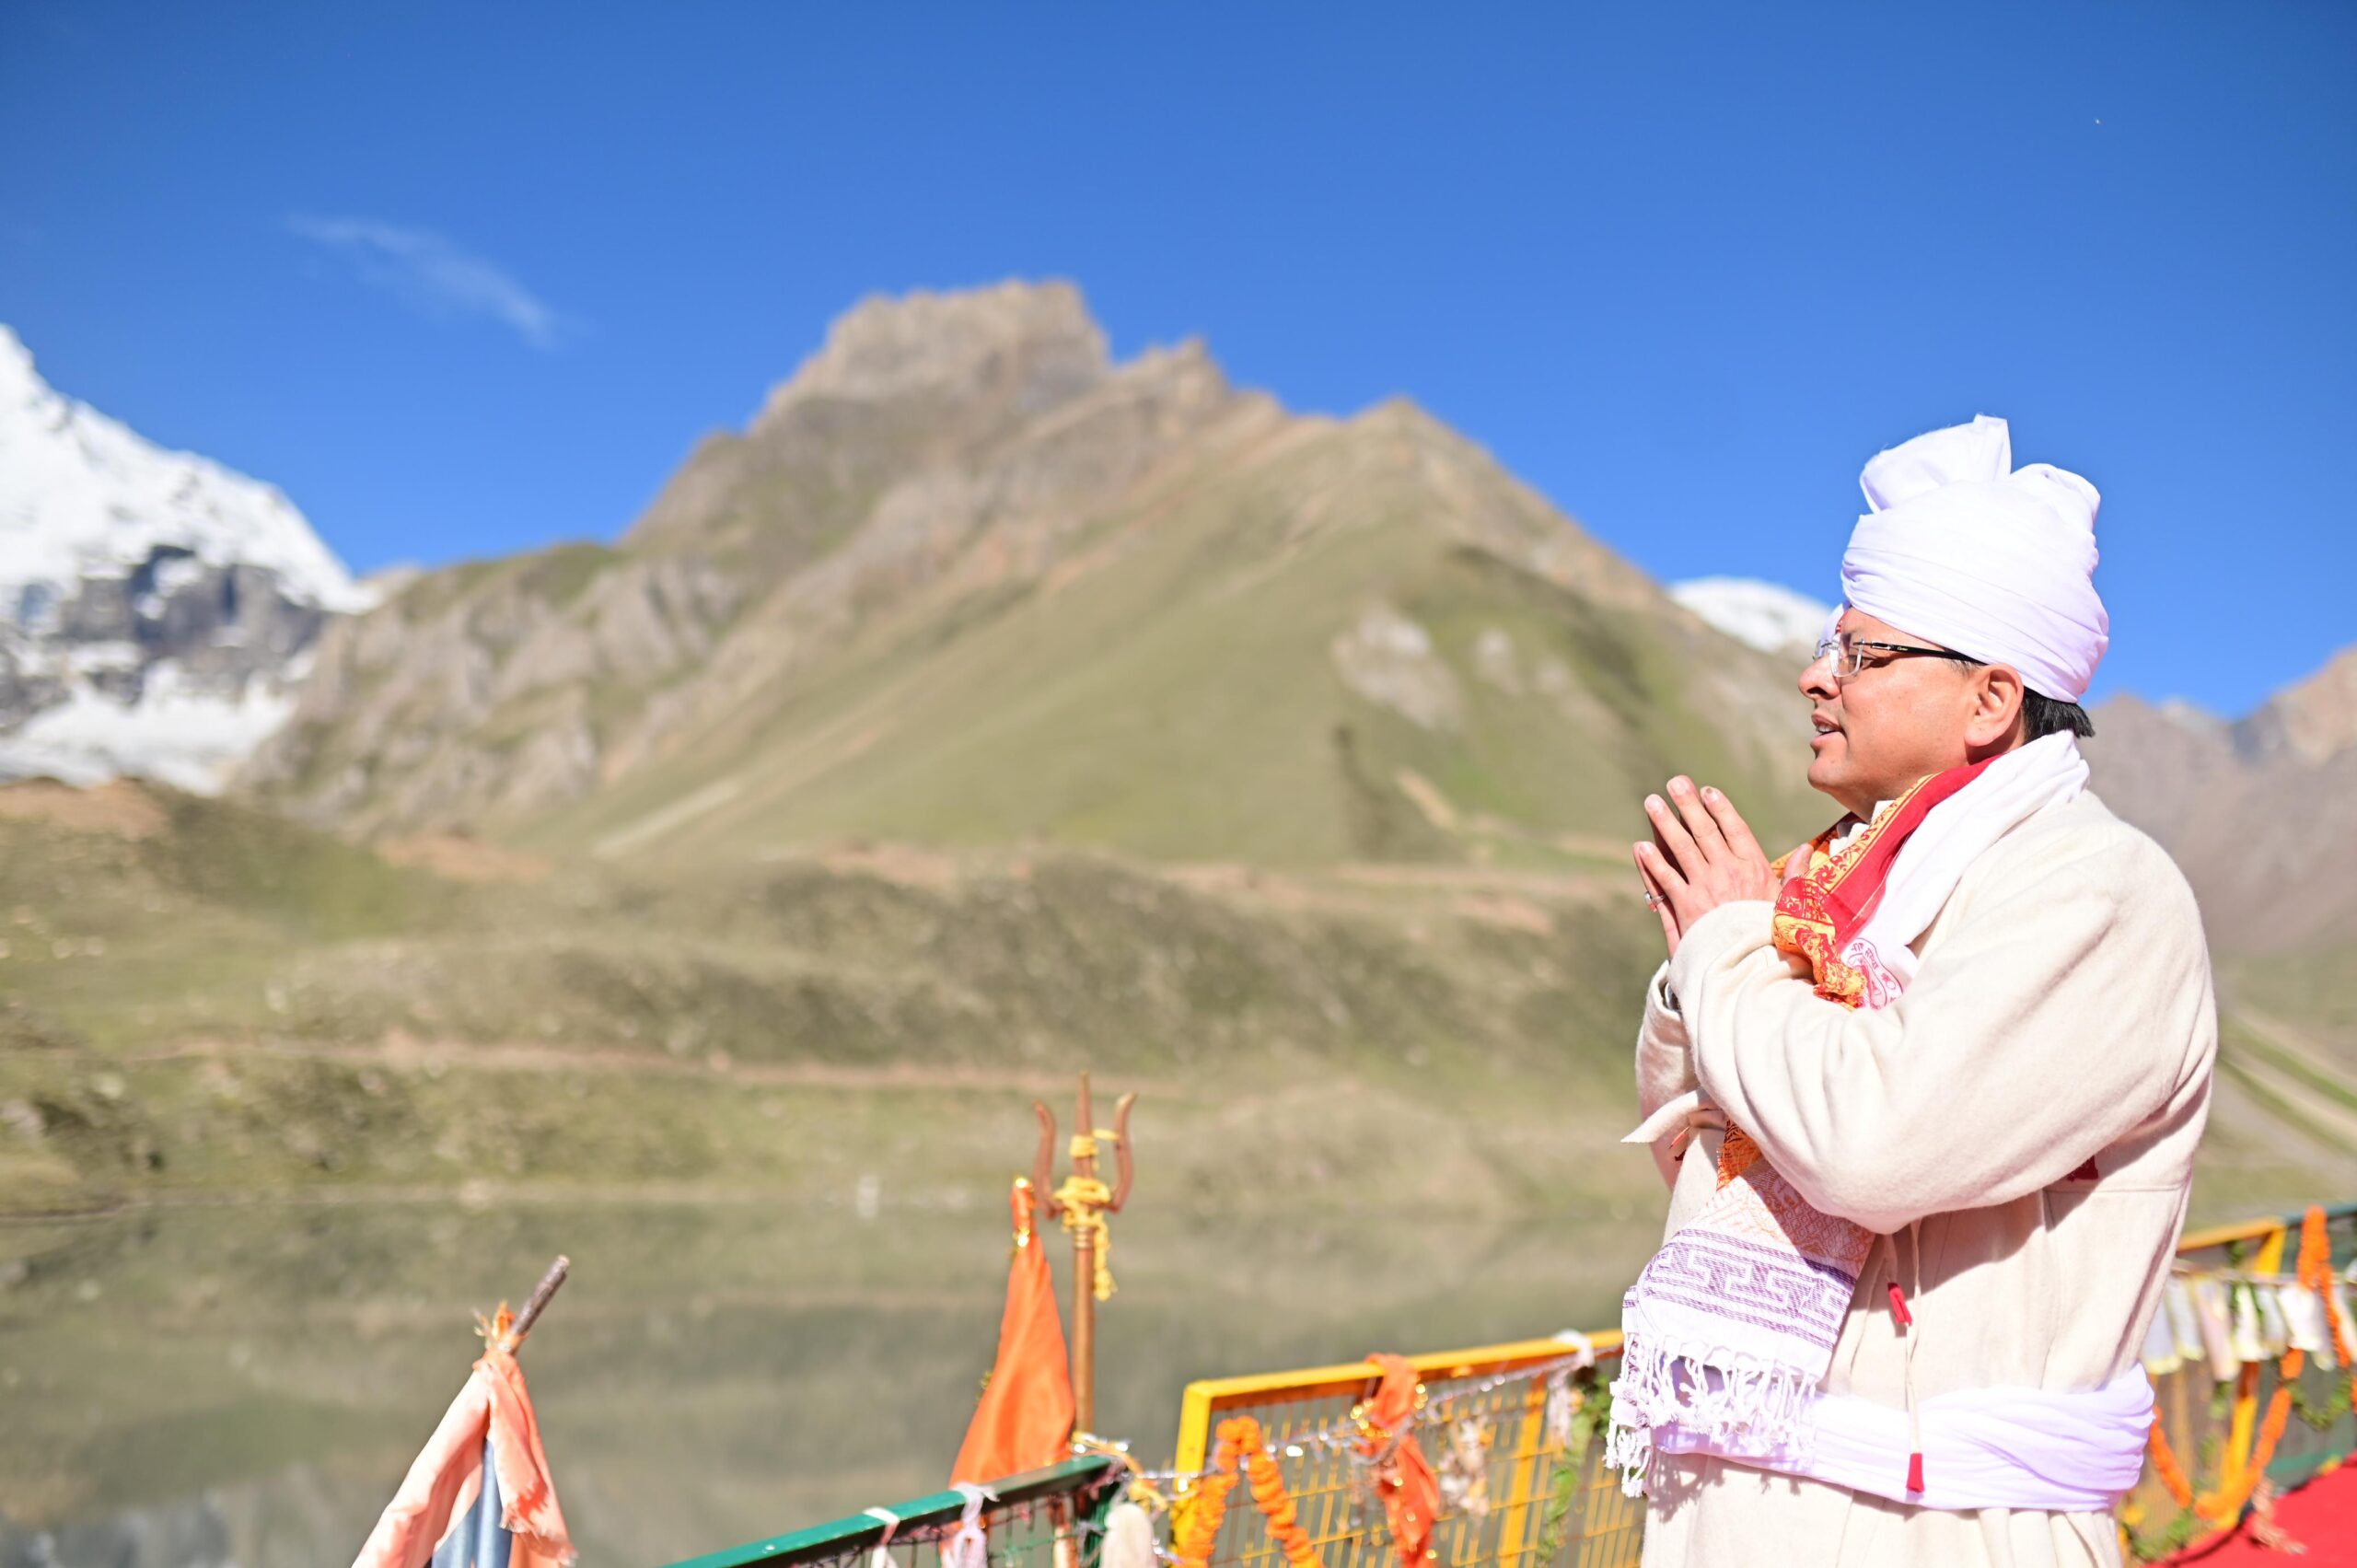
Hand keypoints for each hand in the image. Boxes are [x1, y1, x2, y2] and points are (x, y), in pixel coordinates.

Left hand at [1632, 777, 1779, 955]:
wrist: (1753, 968)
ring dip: (1665, 823)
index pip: (1736, 830)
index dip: (1721, 808)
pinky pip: (1666, 879)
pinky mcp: (1686, 907)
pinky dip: (1652, 862)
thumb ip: (1795, 875)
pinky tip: (1640, 846)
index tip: (1708, 791)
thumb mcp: (1790, 903)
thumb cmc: (1773, 937)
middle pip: (1705, 831)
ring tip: (1652, 802)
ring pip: (1682, 848)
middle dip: (1688, 805)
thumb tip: (1808, 850)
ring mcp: (1706, 888)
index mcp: (1755, 869)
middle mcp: (1729, 873)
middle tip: (1674, 783)